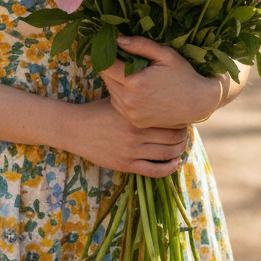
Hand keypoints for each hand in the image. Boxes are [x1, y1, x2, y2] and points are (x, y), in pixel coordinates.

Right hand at [73, 97, 190, 177]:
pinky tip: (175, 162)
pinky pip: (155, 171)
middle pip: (173, 138)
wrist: (74, 128)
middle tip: (186, 132)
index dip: (181, 119)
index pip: (170, 119)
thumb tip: (158, 89)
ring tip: (182, 145)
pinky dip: (169, 168)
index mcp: (136, 115)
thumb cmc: (97, 111)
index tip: (183, 117)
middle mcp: (136, 133)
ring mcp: (131, 151)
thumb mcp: (118, 99)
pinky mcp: (125, 165)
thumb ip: (138, 99)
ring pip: (168, 154)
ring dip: (180, 151)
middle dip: (184, 135)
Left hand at [100, 35, 221, 129]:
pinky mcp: (134, 121)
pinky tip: (135, 88)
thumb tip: (117, 39)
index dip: (105, 54)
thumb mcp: (165, 54)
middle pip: (105, 78)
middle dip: (110, 67)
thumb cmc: (183, 74)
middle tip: (121, 58)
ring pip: (110, 91)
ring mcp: (131, 113)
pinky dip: (121, 94)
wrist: (199, 102)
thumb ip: (140, 45)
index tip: (110, 47)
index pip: (105, 65)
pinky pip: (118, 103)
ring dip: (115, 81)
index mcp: (135, 82)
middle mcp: (129, 101)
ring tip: (130, 73)